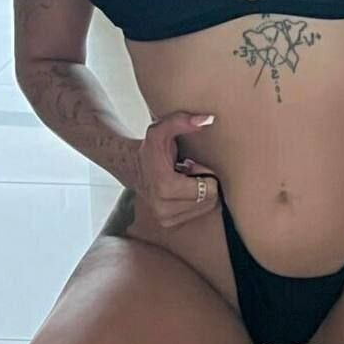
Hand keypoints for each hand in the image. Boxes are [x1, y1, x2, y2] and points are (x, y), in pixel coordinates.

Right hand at [135, 110, 220, 227]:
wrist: (133, 167)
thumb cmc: (151, 148)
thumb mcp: (162, 128)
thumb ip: (182, 121)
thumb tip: (207, 120)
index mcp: (165, 188)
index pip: (210, 189)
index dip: (205, 173)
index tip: (189, 164)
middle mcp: (164, 209)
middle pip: (210, 200)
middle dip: (204, 183)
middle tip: (187, 172)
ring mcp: (165, 219)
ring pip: (206, 208)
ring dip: (199, 192)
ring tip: (183, 180)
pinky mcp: (168, 224)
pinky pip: (197, 214)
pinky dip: (194, 201)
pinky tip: (181, 190)